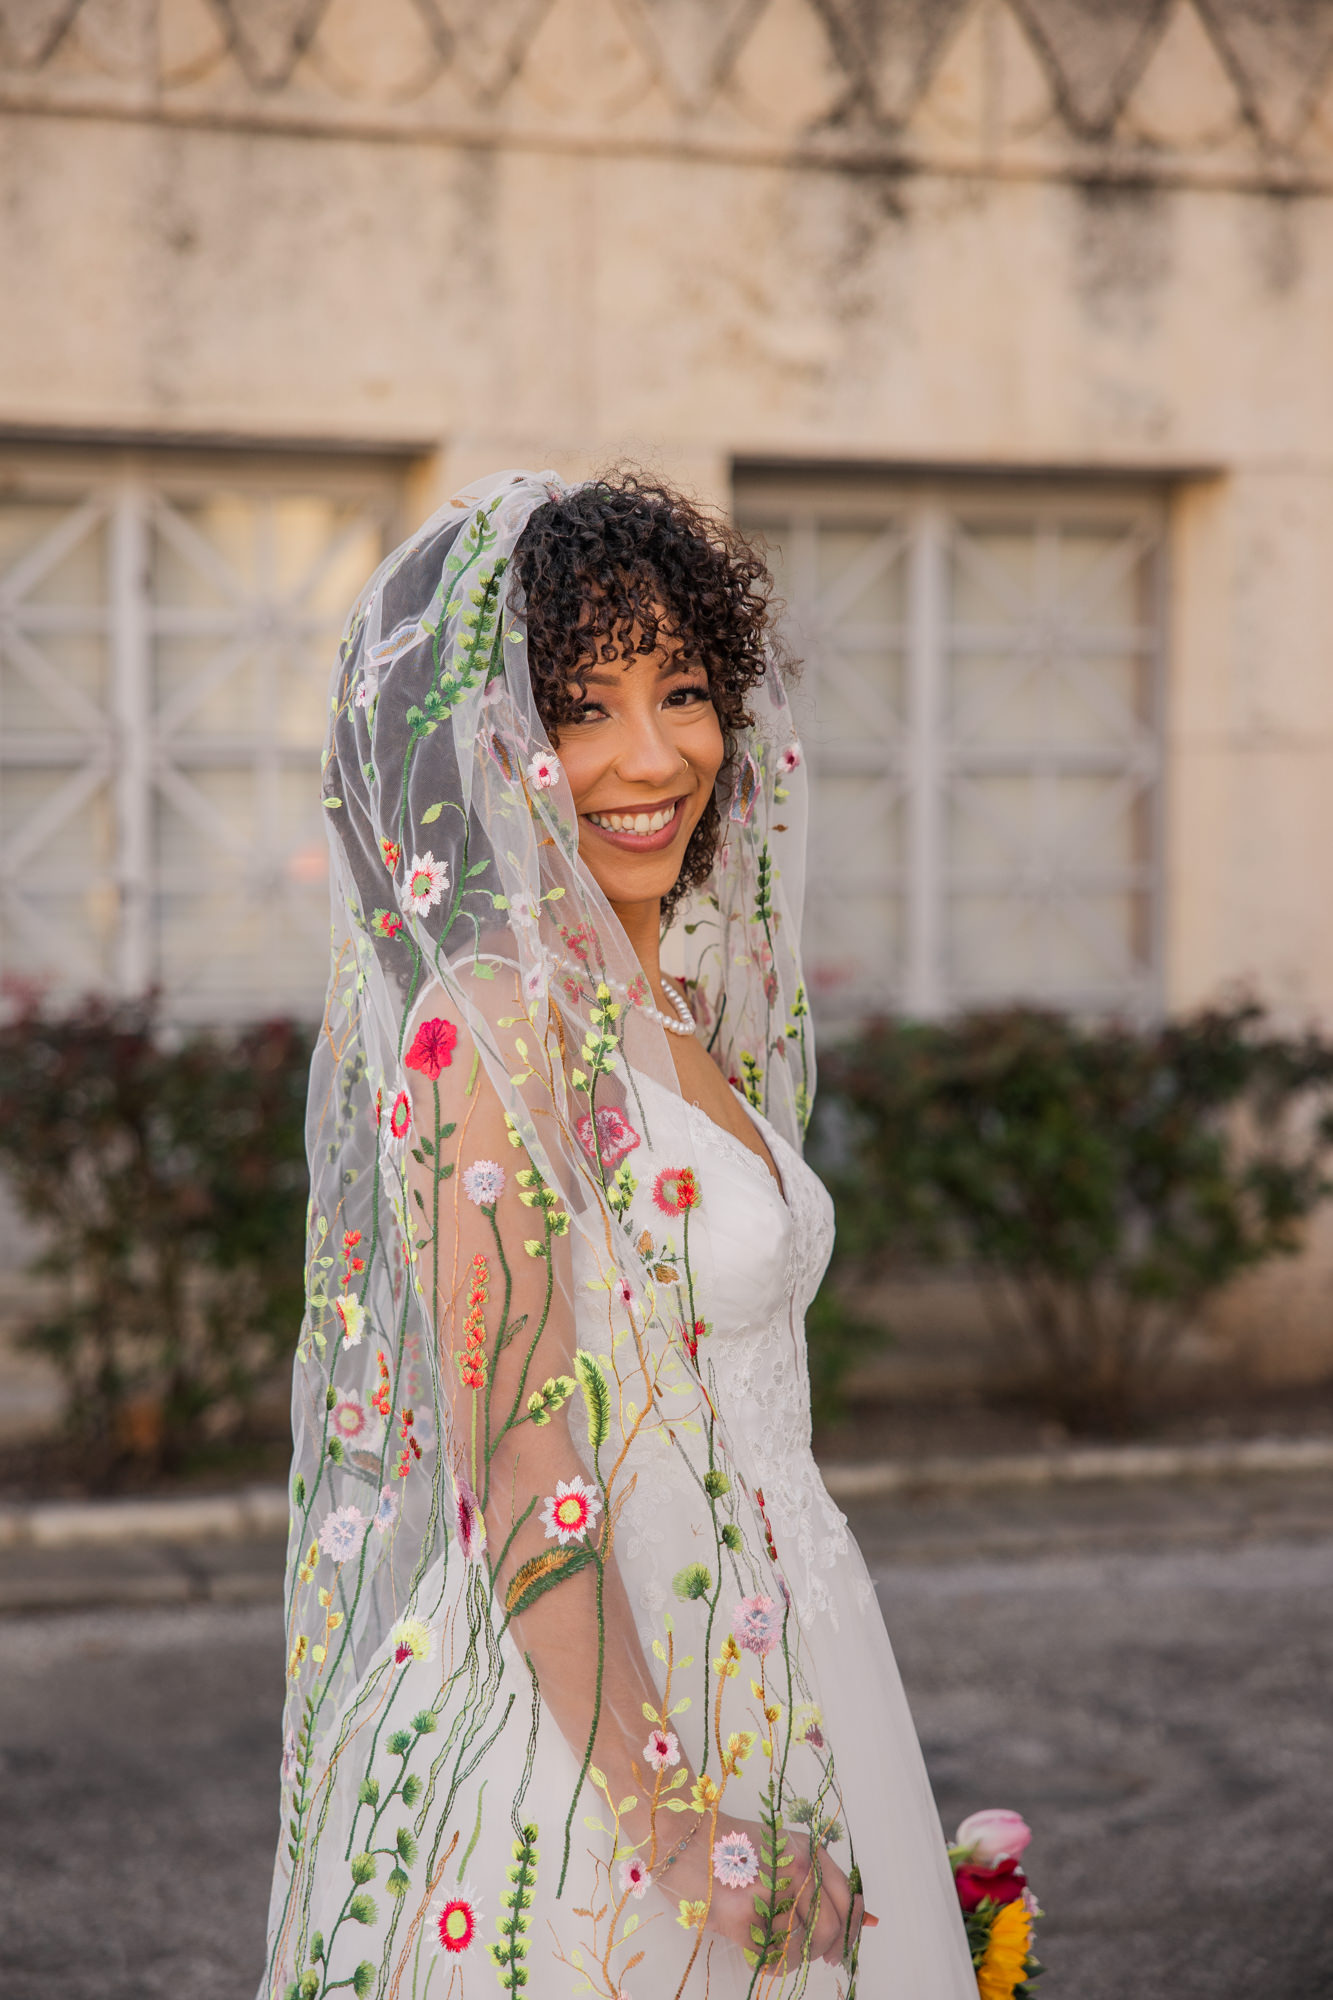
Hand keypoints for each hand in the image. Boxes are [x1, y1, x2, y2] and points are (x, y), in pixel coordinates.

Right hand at [660, 1815, 874, 1968]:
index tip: (839, 1947)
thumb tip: (868, 1921)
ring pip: (804, 1946)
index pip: (848, 1900)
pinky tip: (757, 1944)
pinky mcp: (746, 1918)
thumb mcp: (782, 1849)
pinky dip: (772, 1961)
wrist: (682, 1838)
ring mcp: (773, 1893)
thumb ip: (819, 1880)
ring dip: (793, 1954)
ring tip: (773, 1941)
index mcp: (808, 1850)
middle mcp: (796, 1869)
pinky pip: (776, 1957)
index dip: (850, 1930)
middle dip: (824, 1948)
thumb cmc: (730, 1846)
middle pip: (831, 1928)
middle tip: (808, 1952)